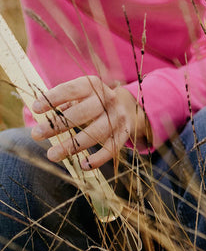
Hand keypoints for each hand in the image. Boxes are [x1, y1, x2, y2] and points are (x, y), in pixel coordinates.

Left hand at [31, 76, 149, 168]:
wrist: (126, 107)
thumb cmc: (91, 102)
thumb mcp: (79, 96)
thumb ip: (61, 103)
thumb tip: (38, 116)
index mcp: (93, 85)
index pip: (71, 89)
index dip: (53, 98)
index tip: (35, 109)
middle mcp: (108, 99)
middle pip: (82, 112)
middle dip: (57, 125)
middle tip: (36, 134)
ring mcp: (117, 116)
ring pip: (96, 132)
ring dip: (73, 145)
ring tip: (52, 155)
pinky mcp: (123, 133)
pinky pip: (111, 148)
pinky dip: (98, 158)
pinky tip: (83, 165)